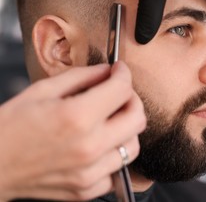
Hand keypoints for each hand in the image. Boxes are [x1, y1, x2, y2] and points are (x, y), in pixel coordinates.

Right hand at [0, 62, 145, 200]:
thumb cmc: (9, 126)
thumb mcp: (42, 90)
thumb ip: (82, 77)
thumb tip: (107, 71)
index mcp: (77, 117)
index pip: (122, 90)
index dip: (123, 74)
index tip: (119, 71)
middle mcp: (89, 147)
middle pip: (138, 119)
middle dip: (132, 99)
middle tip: (119, 93)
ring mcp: (89, 173)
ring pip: (133, 146)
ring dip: (126, 129)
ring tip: (109, 121)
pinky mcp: (86, 190)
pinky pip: (116, 170)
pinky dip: (113, 155)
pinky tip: (98, 146)